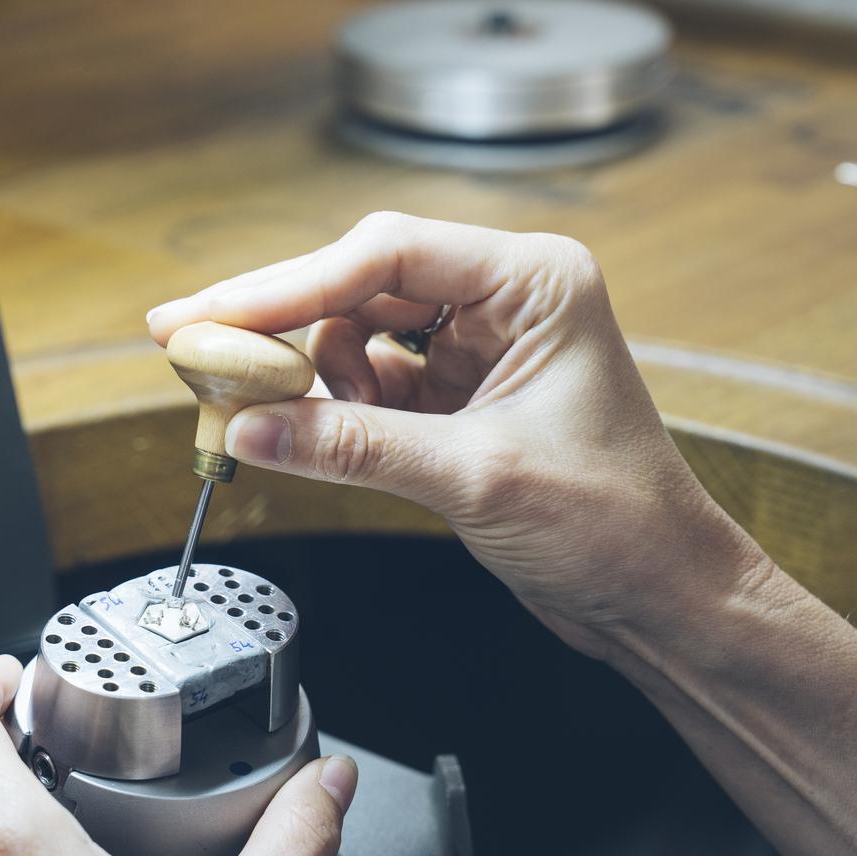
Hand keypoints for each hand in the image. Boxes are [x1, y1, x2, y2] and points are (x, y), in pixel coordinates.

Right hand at [147, 212, 767, 660]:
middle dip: (281, 328)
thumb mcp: (475, 477)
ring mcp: (478, 350)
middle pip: (358, 288)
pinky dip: (332, 412)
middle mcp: (505, 301)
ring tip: (269, 417)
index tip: (208, 313)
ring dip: (308, 379)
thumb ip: (353, 448)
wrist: (659, 598)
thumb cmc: (617, 525)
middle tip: (197, 353)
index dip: (283, 285)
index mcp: (533, 282)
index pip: (384, 257)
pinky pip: (368, 388)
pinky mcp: (457, 400)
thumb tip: (249, 428)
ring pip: (355, 337)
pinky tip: (311, 438)